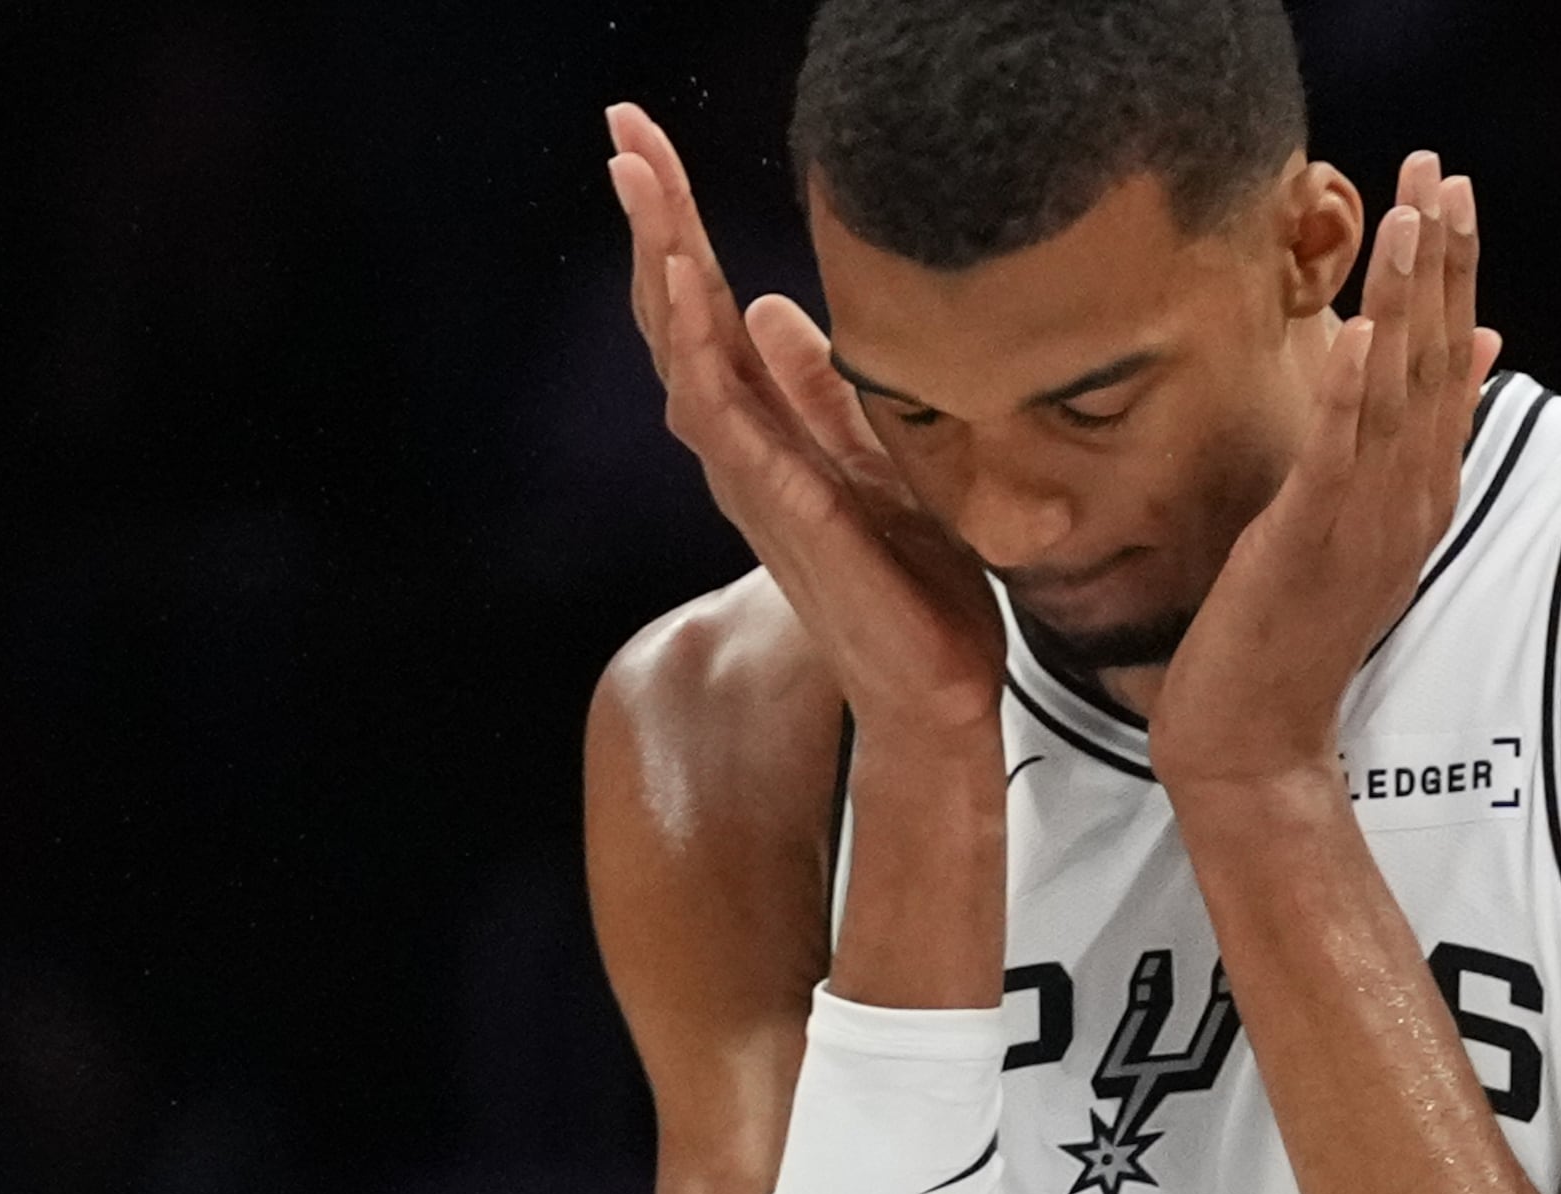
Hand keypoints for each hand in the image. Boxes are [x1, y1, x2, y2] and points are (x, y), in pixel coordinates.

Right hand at [605, 104, 1002, 741]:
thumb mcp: (876, 460)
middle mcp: (746, 457)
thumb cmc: (910, 590)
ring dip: (668, 278)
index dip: (674, 227)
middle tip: (623, 133)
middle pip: (681, 324)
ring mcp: (762, 491)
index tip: (642, 141)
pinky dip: (713, 367)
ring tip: (647, 195)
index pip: (705, 313)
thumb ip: (822, 394)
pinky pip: (741, 435)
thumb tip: (774, 311)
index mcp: (765, 434)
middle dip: (655, 225)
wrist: (936, 694)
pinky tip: (701, 304)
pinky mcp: (800, 525)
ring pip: (693, 367)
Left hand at [1153, 152, 1499, 793]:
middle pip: (1438, 361)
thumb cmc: (1292, 632)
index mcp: (1419, 493)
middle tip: (1443, 169)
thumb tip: (1465, 357)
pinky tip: (1358, 334)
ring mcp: (1365, 526)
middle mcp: (1407, 502)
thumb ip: (1404, 445)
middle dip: (1441, 260)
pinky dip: (1350, 395)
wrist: (1255, 739)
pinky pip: (1337, 460)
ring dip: (1407, 301)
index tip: (1453, 191)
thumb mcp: (1357, 526)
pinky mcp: (1310, 547)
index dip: (1454, 273)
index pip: (1450, 363)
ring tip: (1412, 216)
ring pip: (1397, 394)